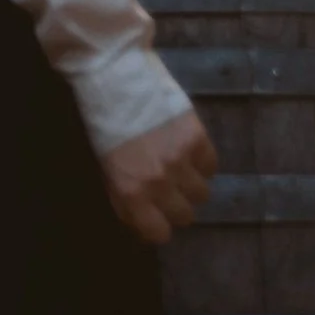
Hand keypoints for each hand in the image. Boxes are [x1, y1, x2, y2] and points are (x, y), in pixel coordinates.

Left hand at [101, 107, 216, 244]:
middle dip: (178, 209)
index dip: (160, 230)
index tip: (159, 221)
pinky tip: (193, 155)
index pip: (158, 233)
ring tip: (182, 172)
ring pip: (202, 194)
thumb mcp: (105, 170)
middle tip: (172, 195)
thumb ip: (124, 199)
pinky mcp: (197, 139)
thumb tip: (141, 223)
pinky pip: (211, 166)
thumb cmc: (104, 127)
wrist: (118, 82)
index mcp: (131, 193)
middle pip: (185, 215)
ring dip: (193, 187)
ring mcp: (181, 161)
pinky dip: (204, 164)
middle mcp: (159, 183)